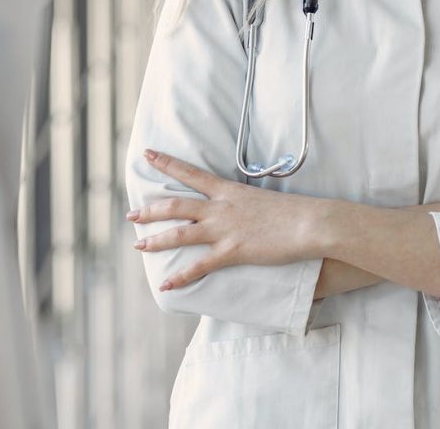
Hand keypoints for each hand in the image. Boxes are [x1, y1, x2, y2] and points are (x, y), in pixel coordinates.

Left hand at [126, 149, 322, 289]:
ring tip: (138, 245)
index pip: (191, 173)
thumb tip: (236, 208)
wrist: (308, 222)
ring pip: (180, 233)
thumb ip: (243, 203)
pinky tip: (166, 284)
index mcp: (228, 190)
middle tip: (130, 214)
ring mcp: (225, 229)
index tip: (147, 154)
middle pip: (177, 205)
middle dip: (150, 209)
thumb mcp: (261, 200)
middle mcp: (221, 207)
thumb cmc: (291, 211)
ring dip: (156, 240)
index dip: (166, 163)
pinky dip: (181, 277)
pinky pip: (200, 266)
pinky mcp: (232, 251)